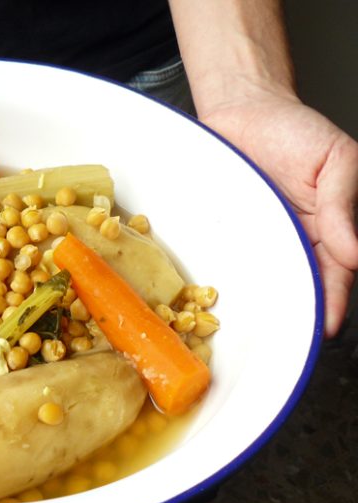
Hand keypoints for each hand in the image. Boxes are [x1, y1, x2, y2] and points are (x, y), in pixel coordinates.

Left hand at [201, 93, 357, 337]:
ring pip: (260, 280)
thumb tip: (355, 254)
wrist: (244, 110)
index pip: (335, 275)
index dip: (332, 301)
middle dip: (293, 314)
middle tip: (286, 341)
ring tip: (251, 330)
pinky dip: (222, 278)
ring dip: (257, 304)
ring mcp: (255, 240)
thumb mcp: (337, 160)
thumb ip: (344, 206)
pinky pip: (224, 260)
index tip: (327, 327)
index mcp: (327, 231)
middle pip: (296, 286)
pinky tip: (212, 299)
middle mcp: (290, 242)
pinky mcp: (223, 233)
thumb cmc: (294, 131)